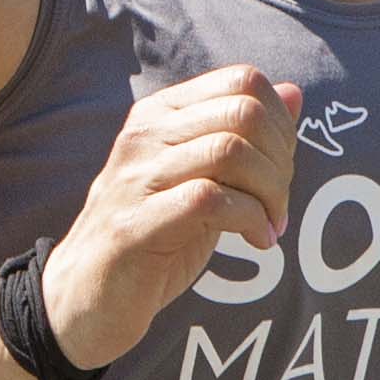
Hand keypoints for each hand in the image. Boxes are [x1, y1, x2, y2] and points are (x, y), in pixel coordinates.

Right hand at [38, 66, 301, 369]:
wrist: (86, 298)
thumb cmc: (153, 237)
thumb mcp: (203, 179)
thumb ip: (243, 137)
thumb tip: (294, 91)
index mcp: (160, 114)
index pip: (242, 81)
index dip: (282, 123)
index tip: (283, 169)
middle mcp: (145, 135)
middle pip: (243, 114)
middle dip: (281, 161)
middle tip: (280, 204)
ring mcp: (136, 177)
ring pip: (230, 151)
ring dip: (270, 193)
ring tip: (271, 225)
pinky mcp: (136, 225)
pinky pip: (210, 199)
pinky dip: (250, 219)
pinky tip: (258, 240)